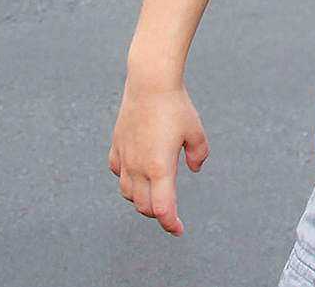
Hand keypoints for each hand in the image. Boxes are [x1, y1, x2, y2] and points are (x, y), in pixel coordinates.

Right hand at [109, 78, 208, 236]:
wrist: (149, 83)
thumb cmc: (175, 106)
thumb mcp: (195, 131)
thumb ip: (198, 153)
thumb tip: (194, 168)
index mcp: (160, 167)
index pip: (162, 209)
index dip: (169, 224)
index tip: (177, 229)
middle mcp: (138, 167)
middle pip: (144, 206)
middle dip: (158, 214)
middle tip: (170, 212)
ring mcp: (124, 158)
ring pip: (128, 193)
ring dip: (141, 200)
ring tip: (155, 195)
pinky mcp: (116, 148)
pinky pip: (118, 173)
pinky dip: (127, 180)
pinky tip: (137, 173)